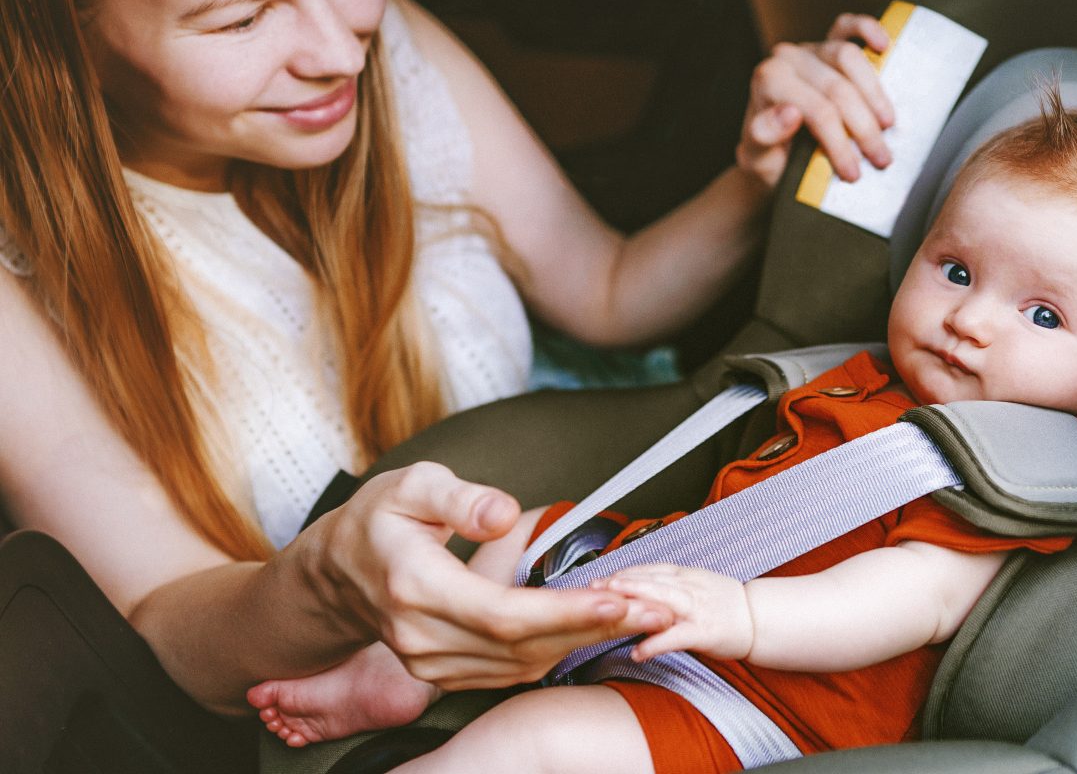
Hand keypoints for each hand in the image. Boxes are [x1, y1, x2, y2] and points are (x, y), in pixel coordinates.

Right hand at [304, 462, 667, 690]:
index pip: (501, 612)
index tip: (618, 597)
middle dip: (595, 628)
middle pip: (521, 645)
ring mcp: (431, 661)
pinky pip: (510, 670)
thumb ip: (458, 497)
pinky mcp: (444, 671)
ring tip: (645, 615)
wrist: (337, 571)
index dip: (564, 611)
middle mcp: (422, 635)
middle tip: (659, 609)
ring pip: (520, 664)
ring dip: (587, 642)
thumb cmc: (381, 518)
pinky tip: (599, 627)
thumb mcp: (411, 484)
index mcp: (414, 586)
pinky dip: (559, 650)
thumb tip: (502, 511)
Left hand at [594, 564, 754, 662]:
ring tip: (612, 607)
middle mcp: (691, 588)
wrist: (759, 619)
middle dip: (623, 582)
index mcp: (688, 576)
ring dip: (636, 602)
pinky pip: (677, 637)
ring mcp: (697, 610)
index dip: (626, 571)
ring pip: (663, 601)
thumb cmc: (727, 605)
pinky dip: (656, 644)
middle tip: (595, 586)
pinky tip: (638, 652)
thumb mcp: (699, 584)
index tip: (602, 575)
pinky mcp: (705, 633)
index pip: (652, 569)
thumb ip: (671, 584)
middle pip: (653, 581)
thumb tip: (640, 586)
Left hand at [736, 13, 896, 189]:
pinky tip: (884, 45)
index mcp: (769, 80)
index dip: (839, 142)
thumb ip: (764, 136)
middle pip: (837, 87)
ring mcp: (810, 48)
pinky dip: (867, 30)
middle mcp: (788, 59)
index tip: (853, 172)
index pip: (816, 109)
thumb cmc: (767, 158)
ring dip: (875, 94)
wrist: (772, 155)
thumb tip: (789, 113)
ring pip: (849, 57)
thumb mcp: (757, 160)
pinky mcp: (828, 44)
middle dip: (863, 127)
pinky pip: (848, 27)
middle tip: (880, 159)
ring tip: (887, 126)